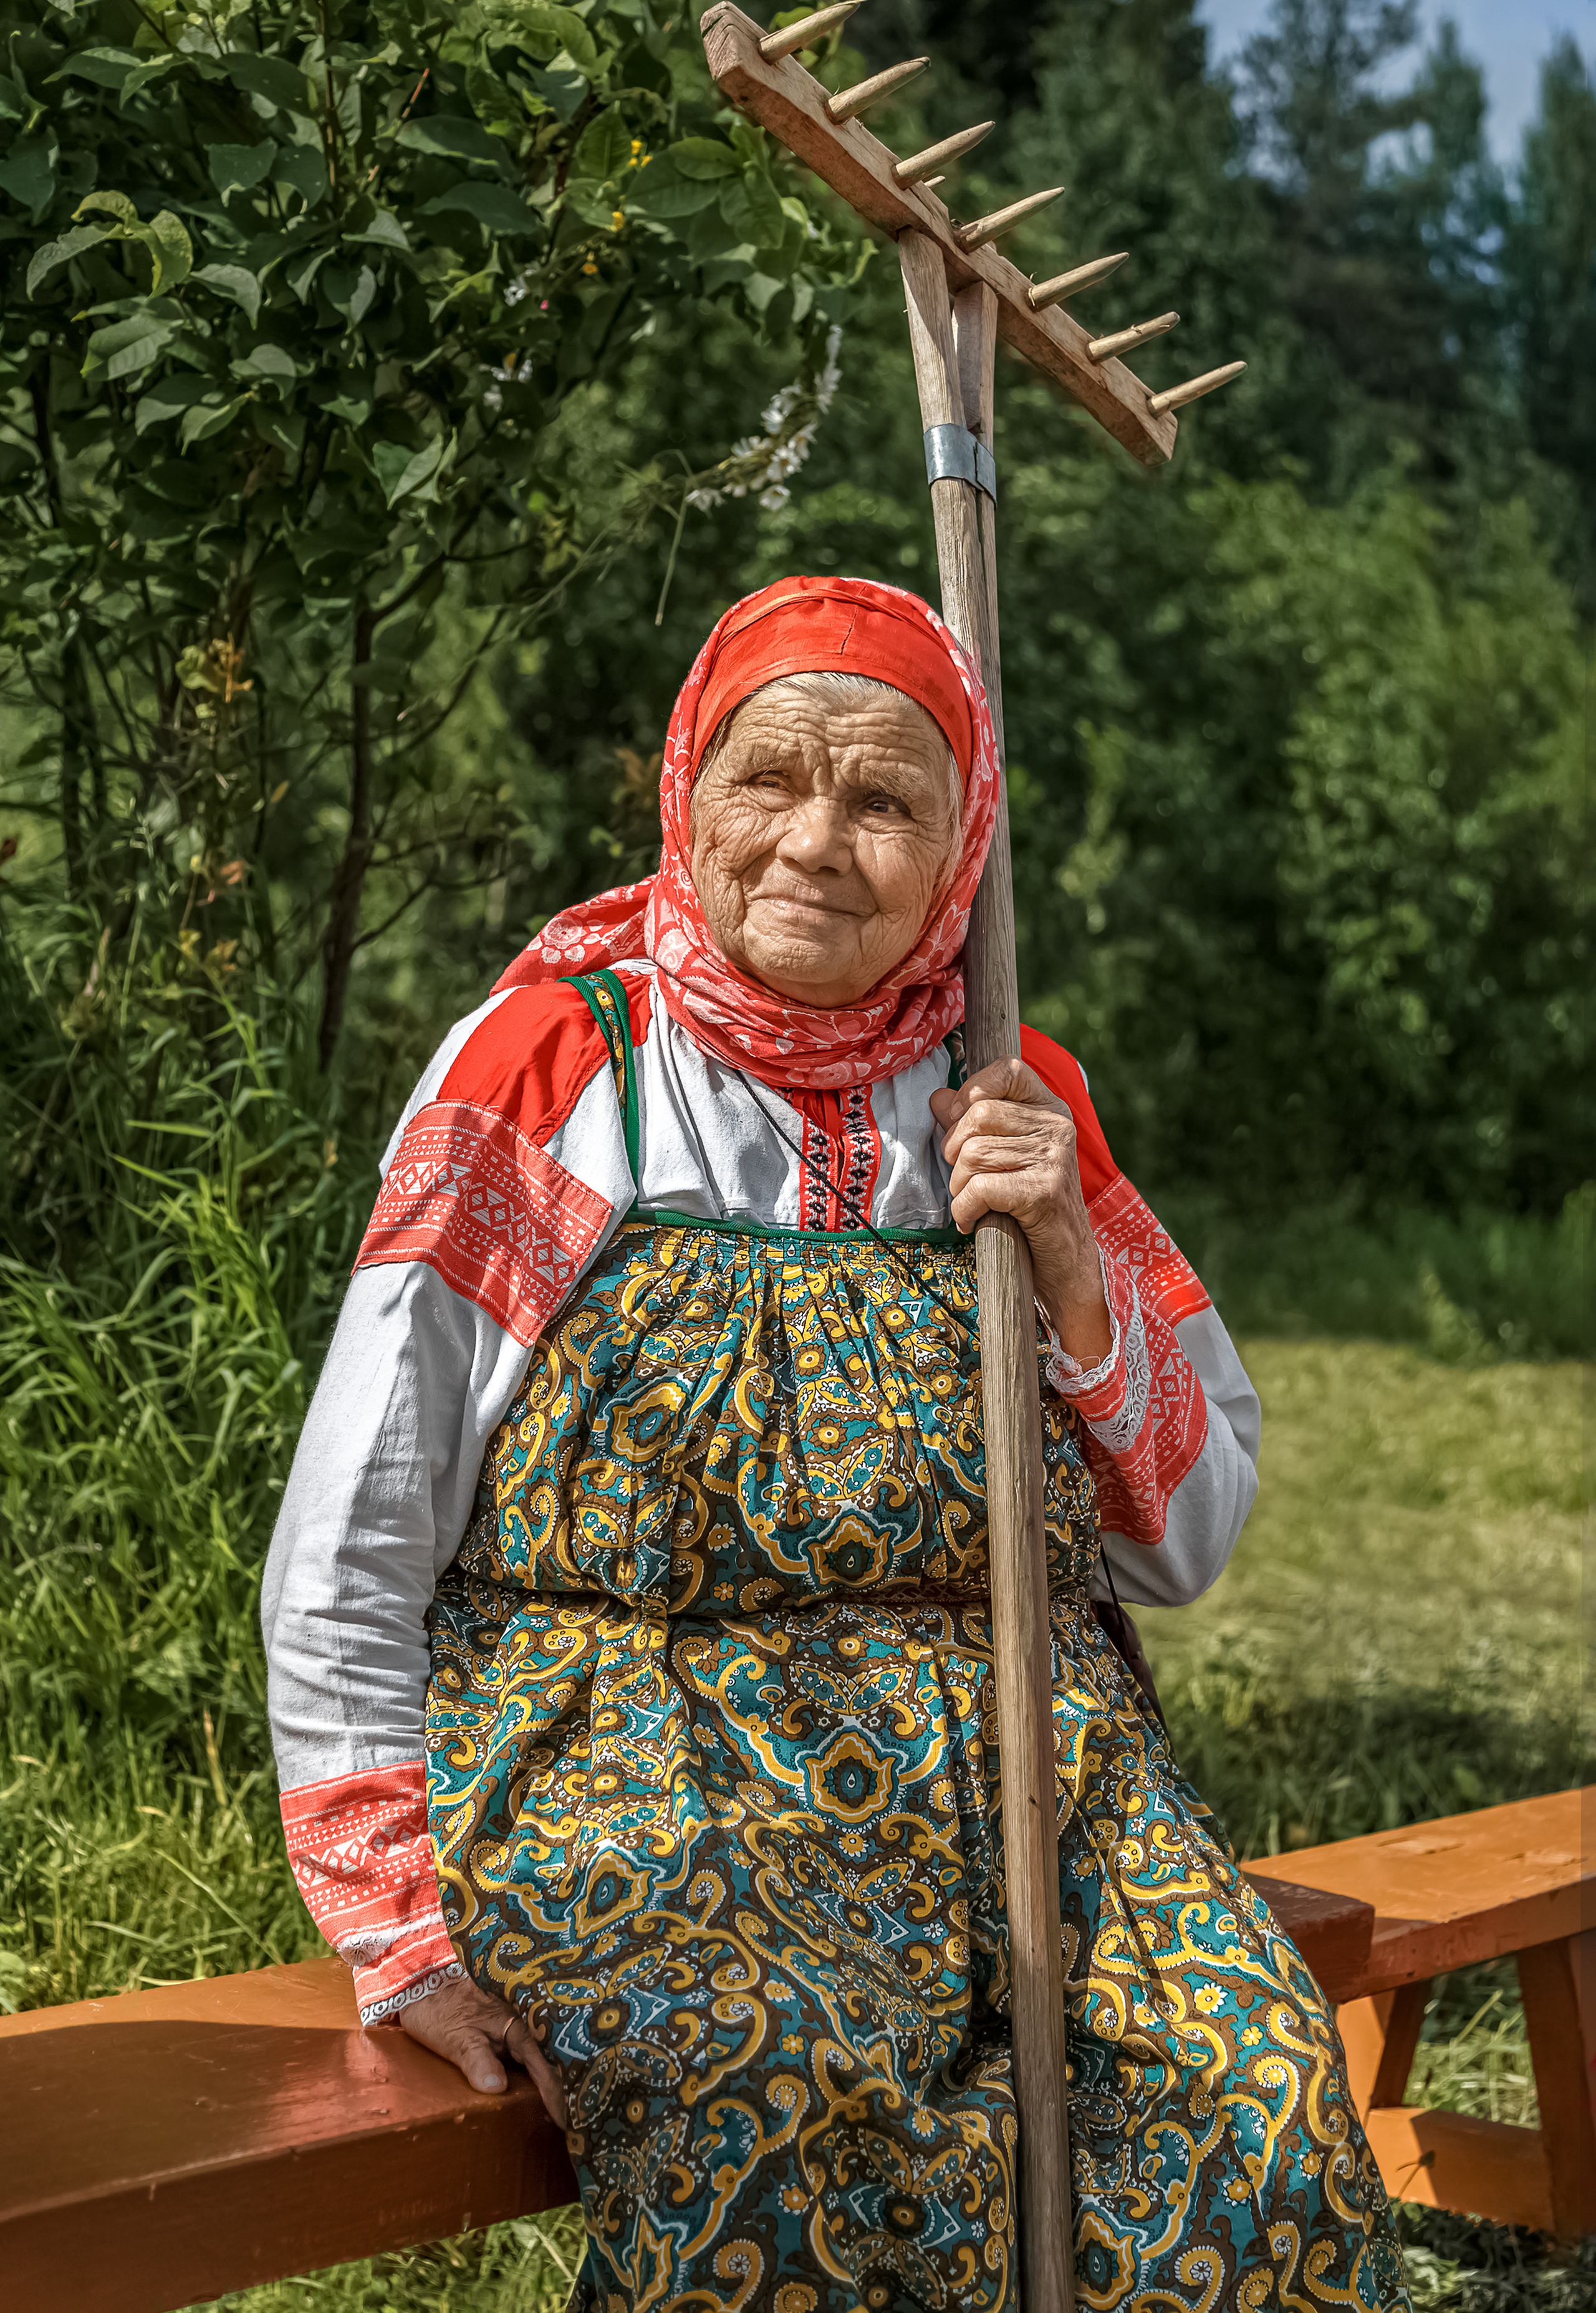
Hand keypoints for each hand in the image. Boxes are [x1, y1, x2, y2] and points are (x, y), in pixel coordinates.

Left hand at [398, 1970, 566, 2125]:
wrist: (423, 1986)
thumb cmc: (440, 2013)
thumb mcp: (456, 2038)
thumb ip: (477, 2060)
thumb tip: (497, 2088)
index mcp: (519, 2022)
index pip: (545, 2064)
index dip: (557, 2093)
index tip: (568, 2119)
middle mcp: (528, 2019)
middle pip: (556, 2055)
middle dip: (569, 2084)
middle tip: (582, 2114)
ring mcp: (524, 2021)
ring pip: (549, 2051)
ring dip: (559, 2075)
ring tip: (573, 2104)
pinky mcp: (516, 2024)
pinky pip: (537, 2049)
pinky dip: (544, 2068)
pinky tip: (550, 2084)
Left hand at [929, 1056, 1111, 1365]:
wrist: (1065, 1266)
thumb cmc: (1028, 1210)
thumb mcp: (1002, 1159)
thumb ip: (972, 1125)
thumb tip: (938, 1096)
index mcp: (1050, 1109)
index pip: (1007, 1070)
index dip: (972, 1090)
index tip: (961, 1124)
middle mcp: (1057, 1127)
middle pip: (978, 1115)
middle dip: (955, 1153)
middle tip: (964, 1180)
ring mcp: (1054, 1158)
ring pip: (973, 1154)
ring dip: (959, 1187)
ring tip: (974, 1205)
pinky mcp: (1044, 1191)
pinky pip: (979, 1188)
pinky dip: (964, 1210)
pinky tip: (972, 1221)